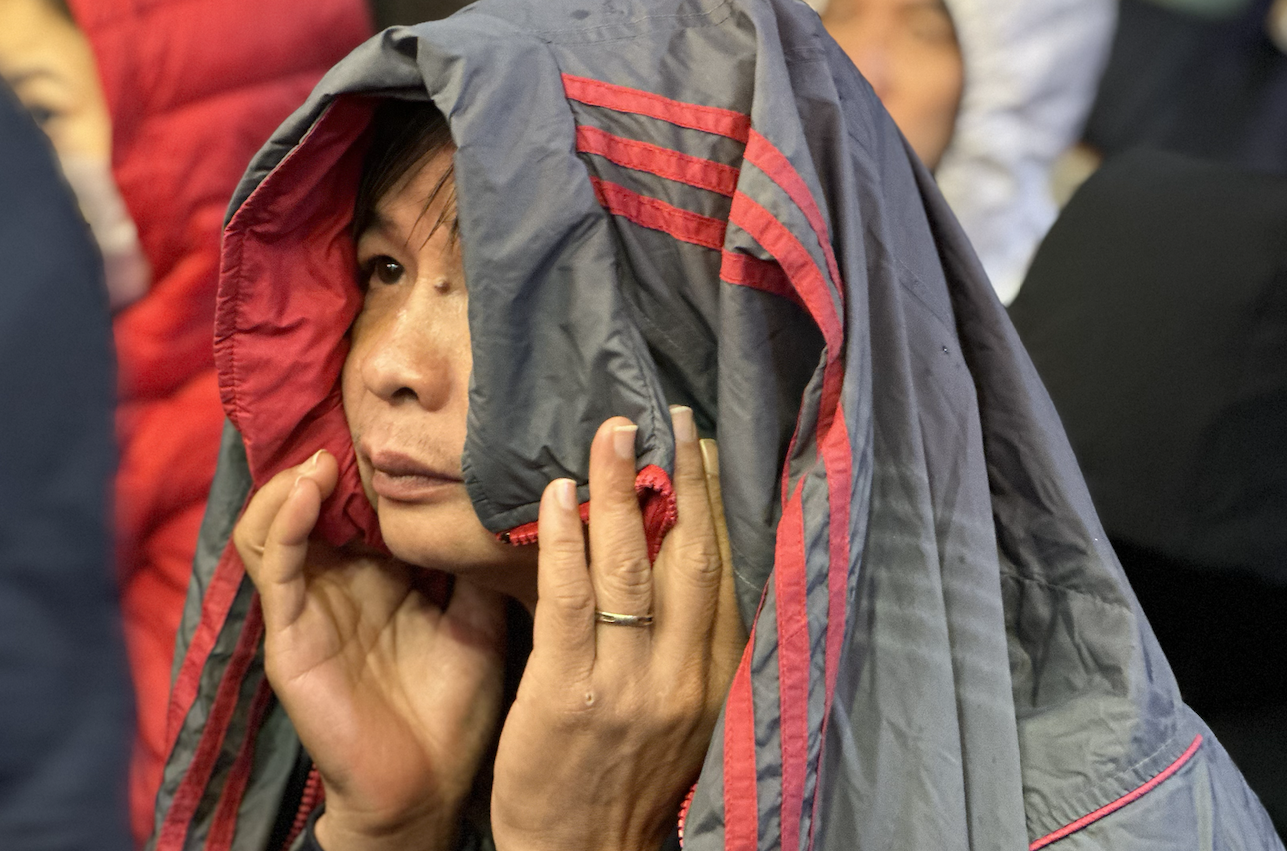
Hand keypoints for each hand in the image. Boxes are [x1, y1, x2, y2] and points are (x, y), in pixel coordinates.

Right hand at [234, 452, 506, 850]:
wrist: (428, 791)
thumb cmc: (452, 711)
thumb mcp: (477, 619)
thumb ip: (478, 562)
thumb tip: (515, 494)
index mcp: (379, 575)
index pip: (360, 499)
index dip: (371, 458)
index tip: (400, 415)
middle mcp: (337, 582)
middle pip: (312, 501)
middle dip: (326, 453)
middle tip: (356, 415)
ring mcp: (308, 606)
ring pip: (274, 521)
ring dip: (293, 480)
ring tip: (328, 454)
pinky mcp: (288, 636)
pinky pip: (274, 567)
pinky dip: (283, 520)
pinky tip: (308, 488)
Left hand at [491, 409, 744, 850]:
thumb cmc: (627, 781)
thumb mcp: (684, 716)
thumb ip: (690, 646)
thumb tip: (688, 561)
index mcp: (717, 678)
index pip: (726, 573)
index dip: (717, 505)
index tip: (706, 448)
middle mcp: (683, 677)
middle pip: (690, 557)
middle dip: (681, 480)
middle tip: (666, 418)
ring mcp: (626, 684)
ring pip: (631, 567)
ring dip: (622, 491)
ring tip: (612, 434)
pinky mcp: (567, 693)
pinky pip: (568, 599)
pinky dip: (566, 541)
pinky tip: (560, 495)